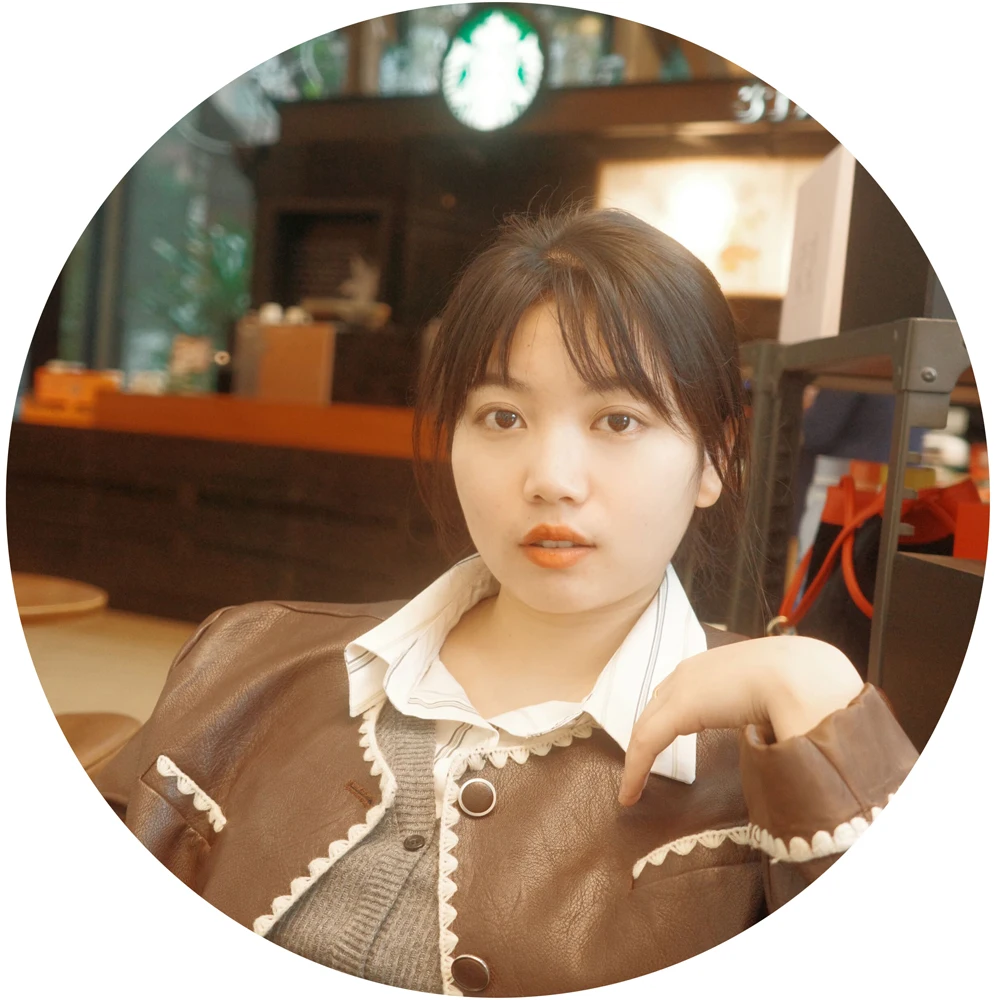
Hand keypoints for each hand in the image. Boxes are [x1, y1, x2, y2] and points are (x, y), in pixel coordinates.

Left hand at [618, 635, 863, 805]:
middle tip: (641, 765)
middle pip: (658, 707)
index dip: (668, 718)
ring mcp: (684, 686)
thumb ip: (771, 712)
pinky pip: (646, 742)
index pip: (680, 693)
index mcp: (717, 665)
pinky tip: (630, 793)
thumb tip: (779, 737)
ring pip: (649, 726)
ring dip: (639, 755)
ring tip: (633, 784)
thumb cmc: (805, 687)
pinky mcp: (679, 708)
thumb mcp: (782, 698)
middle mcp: (694, 671)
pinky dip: (636, 768)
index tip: (664, 739)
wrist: (806, 675)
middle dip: (648, 735)